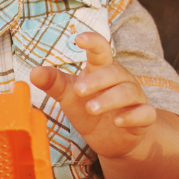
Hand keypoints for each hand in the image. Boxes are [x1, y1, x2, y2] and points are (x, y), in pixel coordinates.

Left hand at [28, 32, 156, 159]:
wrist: (113, 139)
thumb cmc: (90, 110)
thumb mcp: (69, 97)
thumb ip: (54, 83)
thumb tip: (34, 73)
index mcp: (102, 70)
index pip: (101, 50)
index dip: (93, 42)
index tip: (78, 38)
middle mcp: (121, 80)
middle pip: (113, 72)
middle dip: (96, 80)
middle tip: (77, 90)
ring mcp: (135, 98)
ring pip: (127, 92)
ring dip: (109, 99)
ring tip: (90, 108)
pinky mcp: (143, 117)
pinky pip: (144, 113)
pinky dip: (132, 116)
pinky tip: (118, 121)